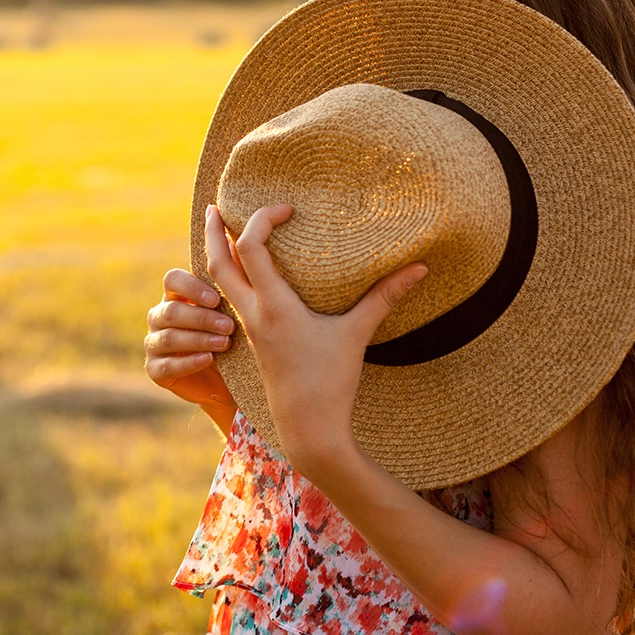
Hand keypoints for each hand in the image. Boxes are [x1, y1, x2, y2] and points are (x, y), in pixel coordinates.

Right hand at [145, 268, 235, 409]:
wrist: (231, 378)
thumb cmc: (236, 335)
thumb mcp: (237, 309)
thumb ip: (234, 280)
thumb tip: (235, 243)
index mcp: (176, 295)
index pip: (172, 280)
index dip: (191, 288)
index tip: (216, 299)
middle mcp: (160, 316)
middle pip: (172, 311)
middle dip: (202, 318)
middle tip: (229, 326)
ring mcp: (154, 344)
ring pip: (169, 338)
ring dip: (198, 339)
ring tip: (224, 343)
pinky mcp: (155, 370)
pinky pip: (166, 365)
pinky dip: (188, 362)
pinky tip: (208, 359)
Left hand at [204, 203, 426, 477]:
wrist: (307, 428)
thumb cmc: (331, 382)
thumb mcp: (358, 334)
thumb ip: (386, 296)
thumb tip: (421, 266)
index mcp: (273, 306)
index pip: (250, 249)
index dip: (262, 220)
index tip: (287, 210)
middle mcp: (253, 314)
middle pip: (217, 264)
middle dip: (213, 233)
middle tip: (216, 206)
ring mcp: (249, 329)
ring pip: (218, 284)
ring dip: (216, 255)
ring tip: (220, 232)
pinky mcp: (253, 341)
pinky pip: (230, 301)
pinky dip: (229, 279)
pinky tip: (243, 274)